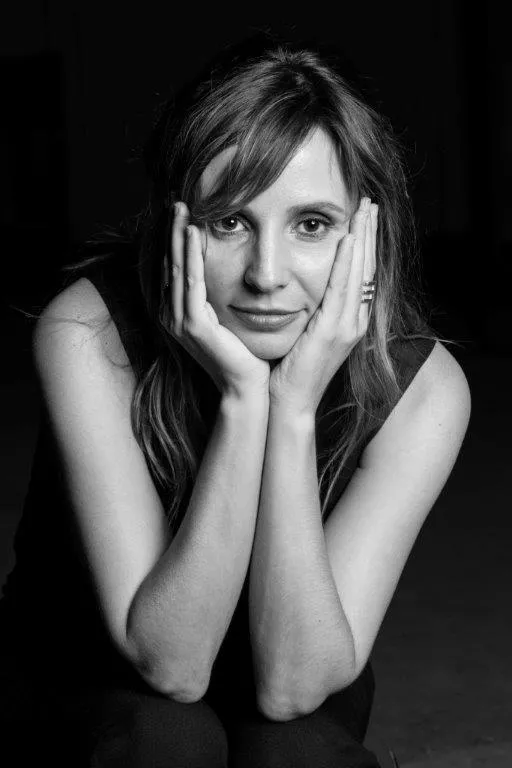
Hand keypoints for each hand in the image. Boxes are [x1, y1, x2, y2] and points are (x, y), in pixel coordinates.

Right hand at [160, 202, 270, 399]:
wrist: (247, 387)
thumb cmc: (245, 353)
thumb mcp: (231, 317)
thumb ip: (223, 294)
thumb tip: (234, 267)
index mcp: (181, 312)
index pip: (176, 267)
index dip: (177, 238)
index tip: (184, 208)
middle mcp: (173, 315)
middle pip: (170, 263)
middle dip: (172, 230)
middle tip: (177, 198)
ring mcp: (180, 321)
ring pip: (177, 269)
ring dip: (178, 236)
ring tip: (181, 207)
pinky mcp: (193, 327)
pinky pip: (191, 284)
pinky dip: (191, 257)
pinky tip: (193, 233)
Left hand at [268, 197, 377, 415]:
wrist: (289, 403)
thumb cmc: (291, 371)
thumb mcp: (306, 334)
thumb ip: (312, 311)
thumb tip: (305, 287)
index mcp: (349, 321)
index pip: (362, 273)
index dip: (365, 243)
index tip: (363, 216)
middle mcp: (355, 321)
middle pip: (367, 267)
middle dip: (369, 232)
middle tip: (369, 200)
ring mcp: (347, 327)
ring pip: (360, 272)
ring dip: (363, 237)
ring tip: (364, 208)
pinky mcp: (332, 332)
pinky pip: (342, 289)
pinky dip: (347, 263)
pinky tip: (349, 239)